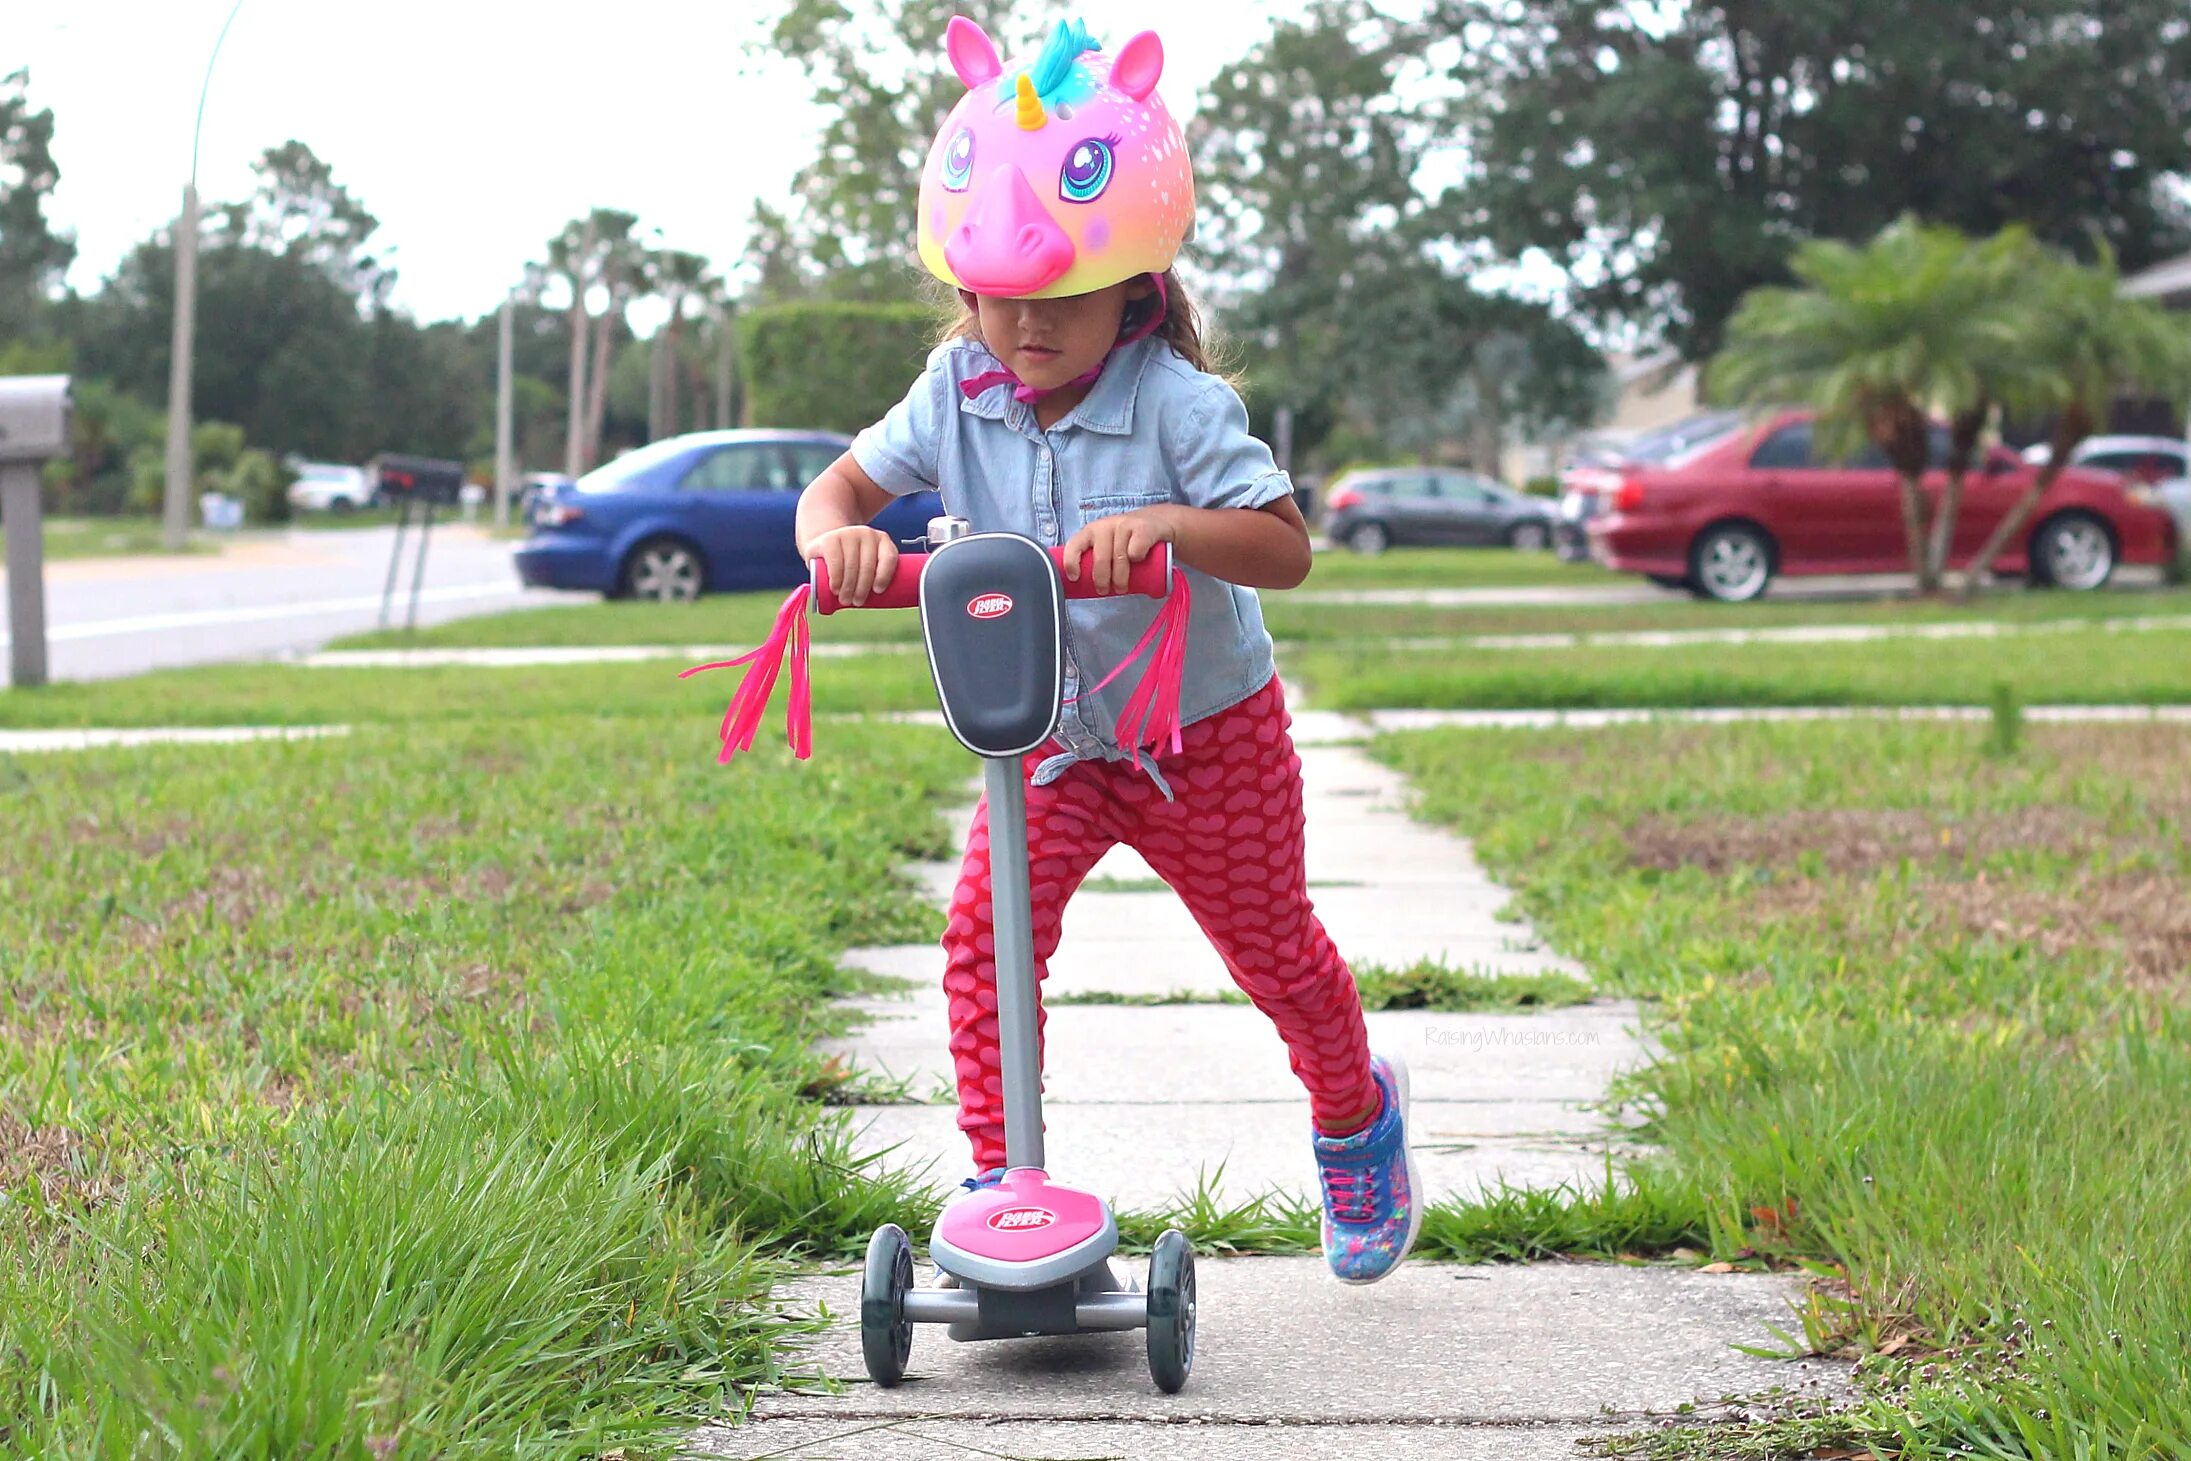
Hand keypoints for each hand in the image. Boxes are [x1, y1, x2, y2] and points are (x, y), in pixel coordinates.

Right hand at [804, 525, 898, 606]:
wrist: (825, 545)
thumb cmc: (851, 560)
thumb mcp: (867, 563)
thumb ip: (877, 577)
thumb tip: (892, 601)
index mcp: (882, 541)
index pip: (889, 557)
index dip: (885, 575)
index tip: (878, 592)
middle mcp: (867, 534)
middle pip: (868, 565)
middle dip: (862, 588)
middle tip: (857, 602)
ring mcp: (848, 534)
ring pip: (852, 566)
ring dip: (849, 587)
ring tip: (845, 600)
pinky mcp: (830, 539)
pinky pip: (836, 562)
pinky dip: (836, 578)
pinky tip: (836, 588)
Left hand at [1061, 507, 1177, 594]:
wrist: (1157, 522)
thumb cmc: (1126, 541)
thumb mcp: (1107, 546)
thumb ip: (1095, 560)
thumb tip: (1080, 587)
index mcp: (1091, 531)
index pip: (1074, 545)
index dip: (1071, 562)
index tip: (1075, 578)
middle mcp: (1105, 526)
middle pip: (1100, 558)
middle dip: (1101, 579)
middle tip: (1104, 591)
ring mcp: (1124, 525)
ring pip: (1119, 557)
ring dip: (1120, 578)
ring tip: (1122, 587)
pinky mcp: (1143, 528)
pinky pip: (1136, 551)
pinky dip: (1137, 559)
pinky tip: (1139, 562)